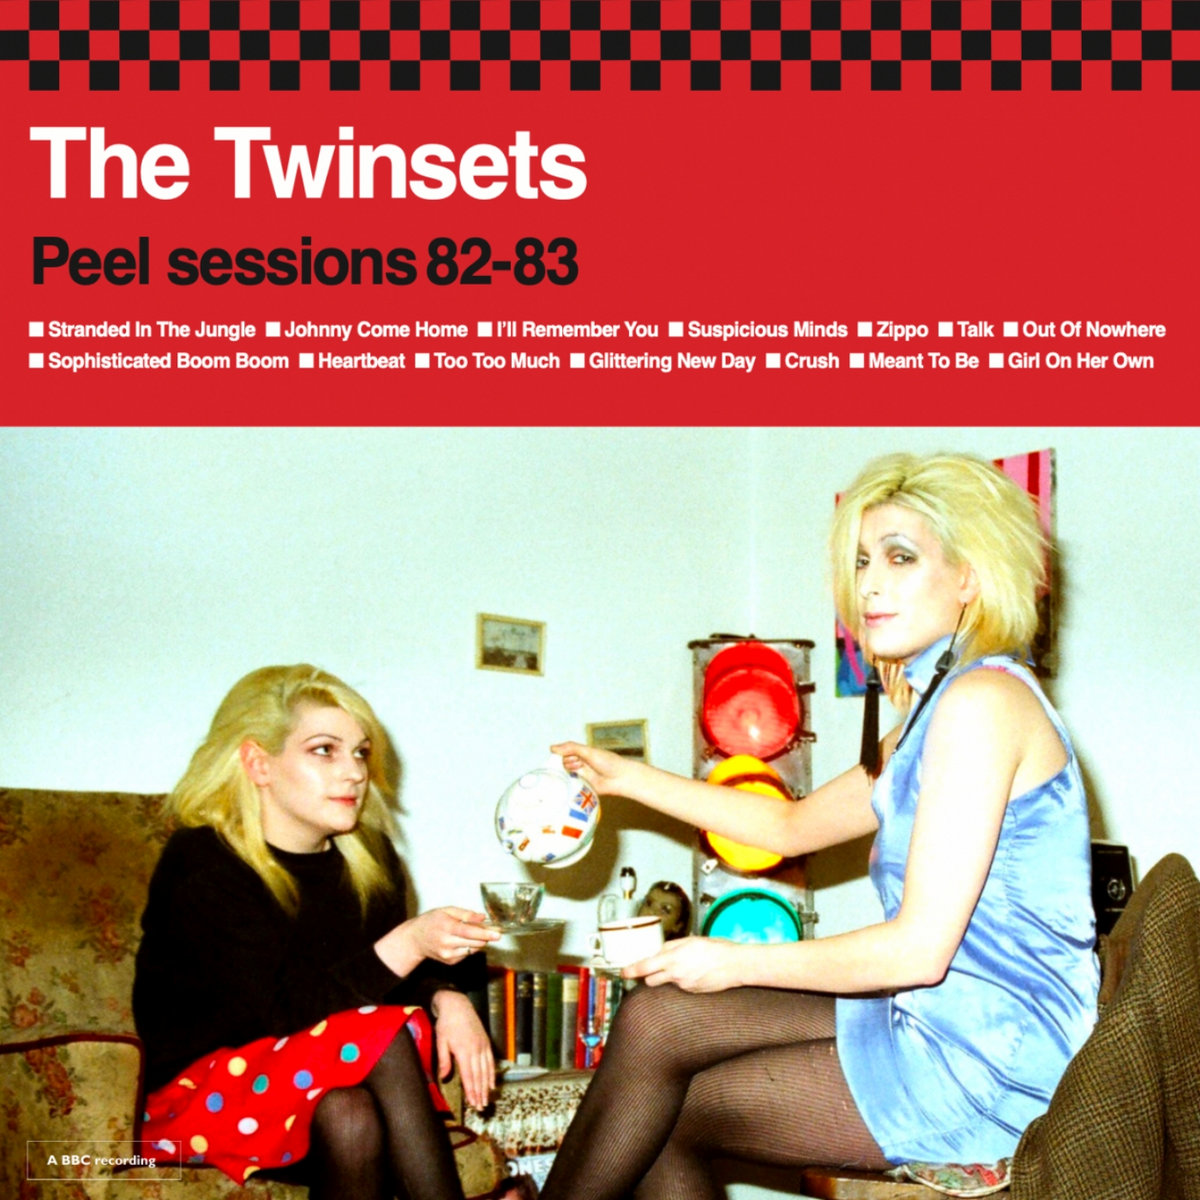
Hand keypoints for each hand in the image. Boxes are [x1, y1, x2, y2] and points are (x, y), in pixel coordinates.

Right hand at [376, 907, 499, 975]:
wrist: (415, 940)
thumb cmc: (432, 921)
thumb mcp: (447, 911)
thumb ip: (466, 914)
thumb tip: (483, 918)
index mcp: (446, 928)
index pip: (470, 932)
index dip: (486, 933)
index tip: (498, 934)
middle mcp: (447, 943)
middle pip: (475, 942)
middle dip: (486, 936)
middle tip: (494, 930)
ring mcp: (448, 955)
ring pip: (473, 949)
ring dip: (478, 941)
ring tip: (472, 932)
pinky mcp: (450, 962)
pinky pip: (467, 953)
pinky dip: (470, 946)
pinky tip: (461, 940)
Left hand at [432, 989, 495, 1110]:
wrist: (458, 1004)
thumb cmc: (446, 1023)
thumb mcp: (441, 1041)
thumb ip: (444, 1060)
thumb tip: (444, 1077)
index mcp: (463, 1051)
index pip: (468, 1076)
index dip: (471, 1091)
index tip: (473, 1103)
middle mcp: (475, 1050)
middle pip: (479, 1076)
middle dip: (480, 1093)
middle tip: (481, 1107)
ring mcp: (482, 1046)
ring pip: (486, 1070)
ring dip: (486, 1086)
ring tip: (486, 1099)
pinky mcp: (486, 1042)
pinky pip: (490, 1061)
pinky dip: (492, 1073)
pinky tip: (492, 1083)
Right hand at [551, 740, 643, 799]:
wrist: (621, 778)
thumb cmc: (608, 762)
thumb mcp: (588, 752)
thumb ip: (571, 748)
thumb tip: (552, 748)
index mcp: (582, 753)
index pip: (564, 752)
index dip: (563, 754)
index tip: (565, 756)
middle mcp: (581, 763)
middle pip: (564, 763)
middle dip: (568, 762)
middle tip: (579, 763)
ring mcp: (582, 775)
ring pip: (567, 774)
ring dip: (570, 772)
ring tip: (580, 770)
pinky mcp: (584, 786)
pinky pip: (572, 786)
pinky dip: (569, 785)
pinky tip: (569, 783)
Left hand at [625, 936, 744, 992]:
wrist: (736, 965)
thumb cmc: (716, 948)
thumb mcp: (691, 940)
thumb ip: (672, 946)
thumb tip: (660, 950)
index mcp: (673, 959)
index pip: (645, 967)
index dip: (631, 971)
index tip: (623, 972)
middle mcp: (676, 975)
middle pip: (651, 981)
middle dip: (649, 976)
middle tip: (653, 969)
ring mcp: (684, 986)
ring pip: (667, 984)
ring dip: (667, 978)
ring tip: (681, 968)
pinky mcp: (693, 993)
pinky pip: (681, 987)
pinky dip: (682, 981)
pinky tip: (694, 973)